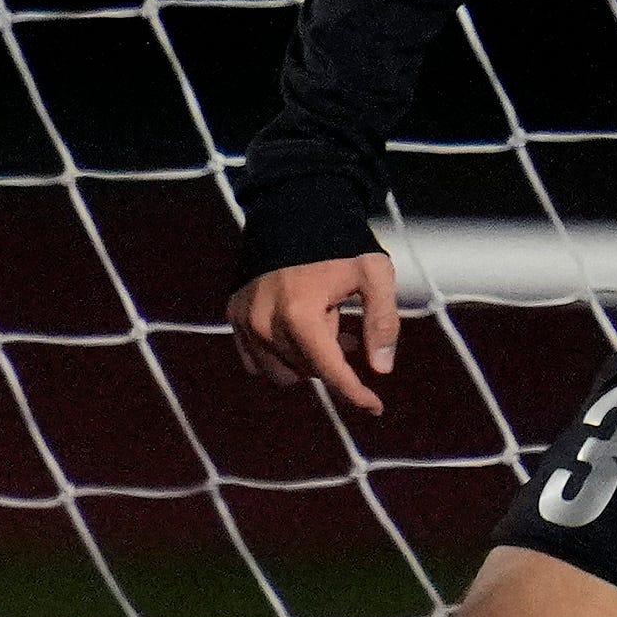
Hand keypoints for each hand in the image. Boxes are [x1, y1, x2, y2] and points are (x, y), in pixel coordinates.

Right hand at [229, 248, 401, 415]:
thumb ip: (382, 322)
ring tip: (324, 327)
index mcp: (299, 313)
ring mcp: (245, 319)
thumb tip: (381, 369)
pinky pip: (256, 358)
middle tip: (347, 330)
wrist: (292, 208)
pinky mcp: (234, 313)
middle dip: (333, 359)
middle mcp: (264, 322)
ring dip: (306, 360)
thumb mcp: (374, 275)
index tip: (375, 408)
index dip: (356, 393)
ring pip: (280, 371)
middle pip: (307, 371)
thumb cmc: (339, 242)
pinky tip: (298, 330)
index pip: (330, 369)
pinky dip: (280, 355)